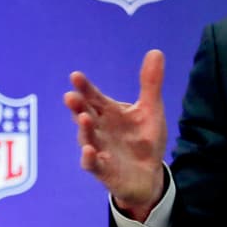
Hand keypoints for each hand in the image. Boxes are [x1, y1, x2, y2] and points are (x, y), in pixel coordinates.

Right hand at [64, 49, 168, 220]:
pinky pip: (93, 164)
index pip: (93, 97)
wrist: (148, 174)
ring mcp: (99, 149)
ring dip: (84, 129)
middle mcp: (99, 129)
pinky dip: (89, 158)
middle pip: (85, 114)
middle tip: (70, 96)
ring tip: (83, 118)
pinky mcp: (103, 170)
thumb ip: (150, 83)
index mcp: (108, 112)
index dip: (85, 87)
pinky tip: (89, 151)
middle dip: (78, 106)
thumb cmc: (143, 140)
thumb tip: (156, 51)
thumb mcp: (150, 110)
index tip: (75, 76)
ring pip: (87, 138)